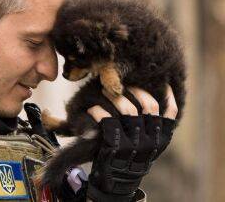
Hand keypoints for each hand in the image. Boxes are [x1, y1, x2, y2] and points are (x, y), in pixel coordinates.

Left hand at [85, 85, 177, 200]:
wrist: (115, 183)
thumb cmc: (130, 157)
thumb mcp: (146, 145)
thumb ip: (151, 126)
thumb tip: (150, 97)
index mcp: (161, 139)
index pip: (169, 112)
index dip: (166, 94)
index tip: (159, 80)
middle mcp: (150, 141)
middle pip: (148, 105)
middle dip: (135, 90)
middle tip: (121, 85)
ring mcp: (134, 145)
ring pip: (128, 109)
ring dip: (115, 96)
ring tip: (104, 91)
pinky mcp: (115, 147)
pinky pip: (107, 120)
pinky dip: (98, 111)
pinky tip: (93, 109)